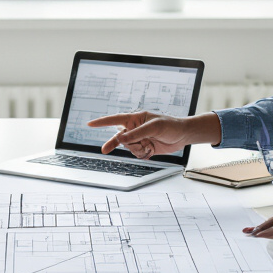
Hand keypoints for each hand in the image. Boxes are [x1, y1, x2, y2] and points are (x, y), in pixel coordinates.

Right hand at [86, 112, 219, 158]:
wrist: (183, 136)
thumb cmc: (170, 125)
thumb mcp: (154, 127)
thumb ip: (137, 132)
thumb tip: (121, 138)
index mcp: (135, 118)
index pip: (115, 119)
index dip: (101, 122)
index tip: (89, 124)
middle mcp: (135, 128)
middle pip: (118, 138)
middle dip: (115, 144)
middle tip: (104, 150)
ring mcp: (139, 139)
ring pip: (128, 148)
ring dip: (136, 149)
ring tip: (149, 144)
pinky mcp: (144, 148)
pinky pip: (136, 154)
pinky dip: (142, 153)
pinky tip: (151, 149)